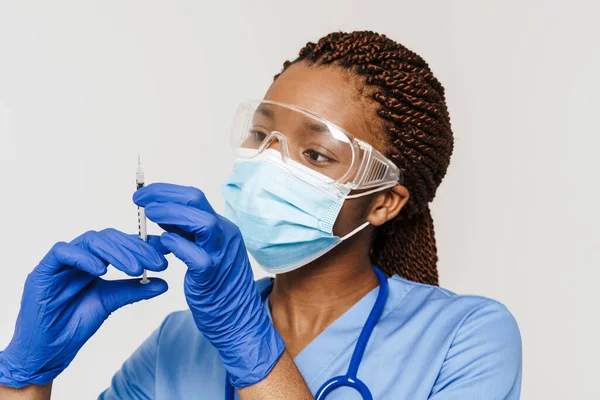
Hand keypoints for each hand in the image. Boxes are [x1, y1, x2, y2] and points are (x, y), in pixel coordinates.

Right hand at [0, 229, 167, 387]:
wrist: (48, 351)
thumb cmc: (73, 324)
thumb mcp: (111, 302)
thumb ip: (135, 290)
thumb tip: (163, 282)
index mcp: (95, 260)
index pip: (120, 242)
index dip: (143, 243)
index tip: (165, 251)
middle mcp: (79, 256)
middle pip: (109, 237)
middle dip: (135, 248)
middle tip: (156, 262)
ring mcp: (61, 262)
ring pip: (90, 240)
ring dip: (116, 252)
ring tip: (134, 269)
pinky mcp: (43, 271)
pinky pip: (62, 252)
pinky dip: (84, 257)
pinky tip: (101, 270)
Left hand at [134, 183, 284, 387]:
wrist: (238, 318)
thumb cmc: (217, 286)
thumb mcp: (202, 251)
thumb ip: (184, 233)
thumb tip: (159, 214)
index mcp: (221, 228)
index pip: (193, 197)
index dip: (165, 191)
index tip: (143, 194)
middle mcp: (225, 235)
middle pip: (196, 201)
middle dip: (163, 195)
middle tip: (140, 200)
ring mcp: (221, 254)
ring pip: (202, 222)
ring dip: (171, 214)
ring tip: (149, 215)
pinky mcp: (213, 276)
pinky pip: (197, 257)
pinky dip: (178, 245)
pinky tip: (163, 243)